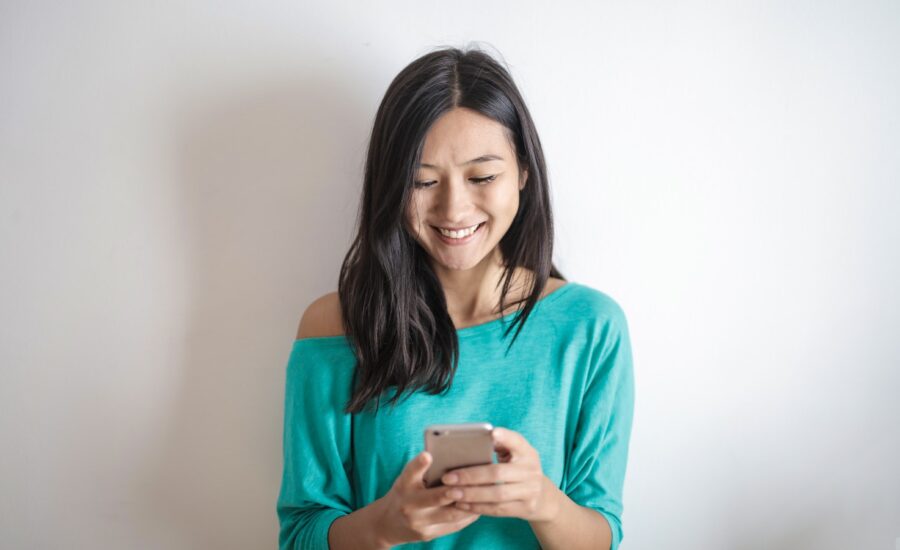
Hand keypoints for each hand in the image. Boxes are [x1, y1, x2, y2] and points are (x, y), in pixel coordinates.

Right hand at [372, 451, 480, 546]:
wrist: (387, 524)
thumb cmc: (403, 493)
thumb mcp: (406, 479)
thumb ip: (421, 469)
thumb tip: (447, 455)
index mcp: (404, 485)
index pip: (410, 472)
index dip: (419, 464)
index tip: (428, 455)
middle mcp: (409, 505)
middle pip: (436, 497)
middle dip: (455, 491)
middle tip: (473, 482)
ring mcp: (419, 523)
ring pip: (450, 514)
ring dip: (468, 505)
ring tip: (484, 494)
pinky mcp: (428, 535)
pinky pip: (453, 526)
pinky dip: (468, 516)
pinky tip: (478, 507)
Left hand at [441, 427, 560, 521]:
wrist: (543, 496)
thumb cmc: (518, 468)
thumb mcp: (515, 454)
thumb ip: (498, 446)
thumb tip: (469, 441)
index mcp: (527, 452)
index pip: (516, 441)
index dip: (505, 437)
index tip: (491, 433)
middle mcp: (531, 470)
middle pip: (498, 473)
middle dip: (470, 476)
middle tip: (448, 478)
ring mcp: (530, 491)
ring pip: (497, 494)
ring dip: (471, 494)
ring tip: (450, 493)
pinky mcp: (525, 508)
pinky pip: (498, 509)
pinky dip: (478, 507)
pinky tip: (461, 504)